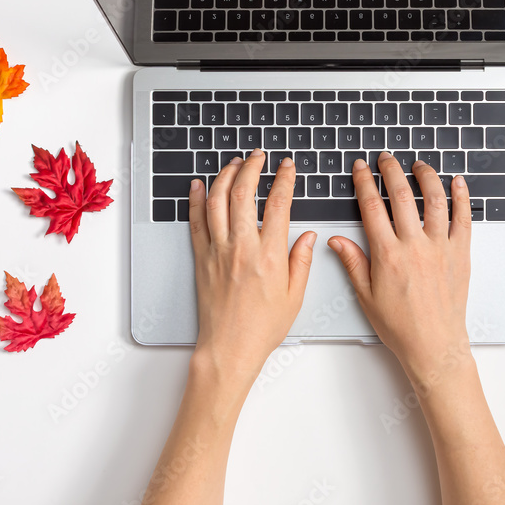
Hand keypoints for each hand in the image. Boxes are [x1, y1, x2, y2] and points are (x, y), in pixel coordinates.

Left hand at [188, 149, 315, 385]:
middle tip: (258, 156)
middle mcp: (242, 247)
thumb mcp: (295, 296)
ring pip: (217, 201)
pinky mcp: (201, 259)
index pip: (279, 205)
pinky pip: (196, 222)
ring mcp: (218, 251)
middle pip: (244, 193)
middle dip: (252, 167)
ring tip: (234, 164)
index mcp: (270, 255)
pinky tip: (199, 186)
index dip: (284, 180)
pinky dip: (196, 200)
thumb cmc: (262, 328)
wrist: (229, 349)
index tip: (287, 167)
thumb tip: (308, 236)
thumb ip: (302, 261)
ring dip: (226, 176)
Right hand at [328, 152, 472, 380]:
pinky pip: (463, 218)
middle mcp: (415, 246)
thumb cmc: (400, 326)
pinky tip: (457, 183)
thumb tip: (336, 240)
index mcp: (388, 255)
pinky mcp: (460, 254)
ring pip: (435, 200)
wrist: (433, 345)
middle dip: (391, 171)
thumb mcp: (366, 295)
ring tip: (418, 165)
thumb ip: (353, 262)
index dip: (364, 183)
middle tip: (385, 159)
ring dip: (426, 177)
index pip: (372, 207)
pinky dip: (461, 197)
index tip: (361, 170)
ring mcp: (440, 248)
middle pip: (402, 195)